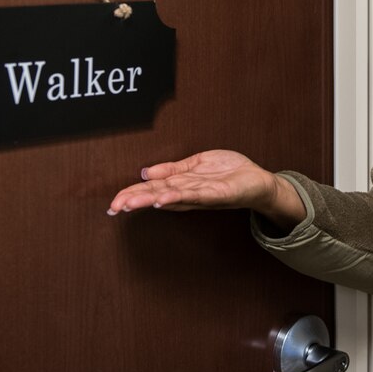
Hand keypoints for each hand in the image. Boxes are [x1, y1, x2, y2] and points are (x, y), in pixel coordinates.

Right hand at [106, 150, 306, 228]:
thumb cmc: (229, 173)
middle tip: (114, 207)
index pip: (152, 188)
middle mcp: (189, 193)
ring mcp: (203, 195)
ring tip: (132, 203)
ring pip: (172, 196)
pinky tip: (163, 198)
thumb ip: (171, 168)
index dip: (132, 194)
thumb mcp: (196, 164)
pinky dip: (178, 196)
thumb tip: (145, 172)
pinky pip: (195, 195)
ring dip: (151, 200)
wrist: (258, 181)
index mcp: (182, 185)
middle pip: (157, 195)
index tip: (113, 202)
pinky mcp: (218, 194)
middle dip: (135, 200)